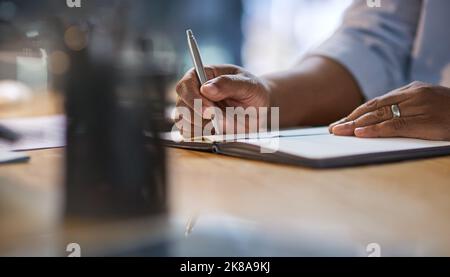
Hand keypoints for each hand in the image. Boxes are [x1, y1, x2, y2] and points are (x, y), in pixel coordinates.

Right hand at [175, 65, 271, 137]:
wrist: (259, 107)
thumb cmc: (252, 90)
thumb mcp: (247, 84)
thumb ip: (228, 84)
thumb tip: (206, 88)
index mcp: (202, 75)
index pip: (185, 86)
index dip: (194, 99)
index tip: (210, 111)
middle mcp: (193, 93)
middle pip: (181, 107)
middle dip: (199, 117)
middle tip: (219, 120)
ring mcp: (193, 110)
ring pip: (184, 124)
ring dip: (202, 128)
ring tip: (223, 124)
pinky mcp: (197, 126)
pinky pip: (191, 135)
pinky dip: (204, 136)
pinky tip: (217, 131)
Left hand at [329, 82, 449, 140]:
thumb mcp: (427, 106)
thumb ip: (405, 109)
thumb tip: (378, 121)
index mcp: (412, 90)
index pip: (377, 102)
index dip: (356, 113)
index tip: (340, 122)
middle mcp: (414, 95)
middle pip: (374, 107)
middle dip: (351, 119)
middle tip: (333, 129)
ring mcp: (421, 106)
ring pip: (381, 115)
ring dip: (356, 124)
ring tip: (339, 131)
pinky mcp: (427, 121)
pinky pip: (396, 125)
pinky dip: (375, 129)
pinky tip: (360, 133)